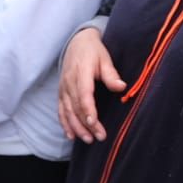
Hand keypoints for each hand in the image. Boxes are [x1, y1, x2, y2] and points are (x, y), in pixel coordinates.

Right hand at [58, 28, 125, 143]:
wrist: (76, 42)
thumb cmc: (93, 51)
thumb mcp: (105, 58)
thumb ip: (111, 74)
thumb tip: (121, 87)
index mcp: (81, 73)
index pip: (83, 95)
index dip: (88, 110)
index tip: (94, 123)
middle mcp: (69, 83)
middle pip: (76, 107)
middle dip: (86, 125)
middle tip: (98, 137)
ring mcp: (63, 89)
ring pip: (68, 112)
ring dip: (76, 128)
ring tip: (87, 140)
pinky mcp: (61, 93)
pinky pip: (61, 111)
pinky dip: (65, 124)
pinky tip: (71, 135)